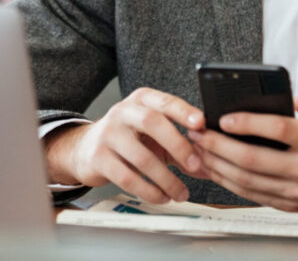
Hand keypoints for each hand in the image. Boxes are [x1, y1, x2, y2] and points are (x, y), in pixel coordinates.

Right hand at [43, 87, 208, 202]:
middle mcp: (123, 112)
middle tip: (196, 165)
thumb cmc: (130, 138)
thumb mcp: (154, 134)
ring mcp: (108, 134)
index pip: (165, 101)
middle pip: (152, 122)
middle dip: (178, 145)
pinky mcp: (98, 158)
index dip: (183, 111)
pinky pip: (127, 177)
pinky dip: (148, 191)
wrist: (85, 148)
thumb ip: (182, 144)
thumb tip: (212, 164)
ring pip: (141, 157)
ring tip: (181, 192)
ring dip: (166, 179)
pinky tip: (161, 197)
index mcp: (141, 99)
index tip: (201, 123)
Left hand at [188, 88, 297, 210]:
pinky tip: (215, 168)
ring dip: (218, 165)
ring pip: (248, 180)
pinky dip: (229, 182)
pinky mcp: (291, 204)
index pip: (279, 131)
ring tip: (199, 149)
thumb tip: (296, 98)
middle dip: (219, 145)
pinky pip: (253, 195)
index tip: (225, 118)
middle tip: (200, 132)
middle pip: (254, 159)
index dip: (249, 124)